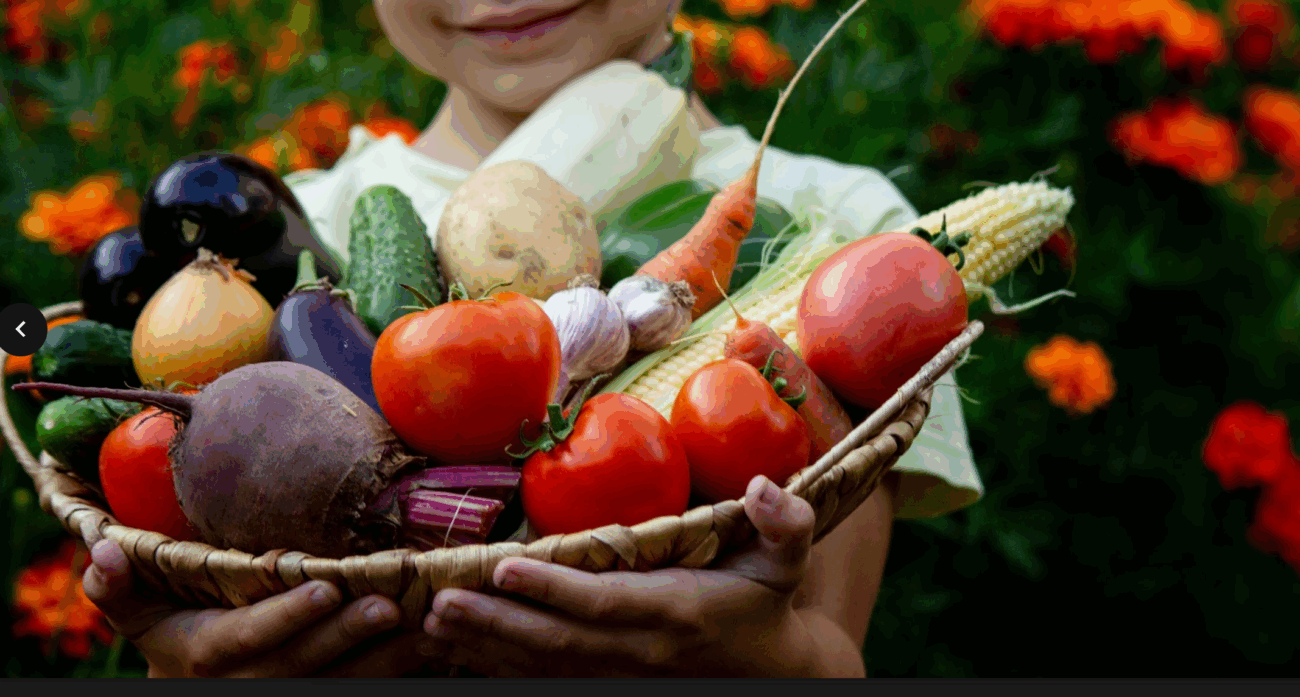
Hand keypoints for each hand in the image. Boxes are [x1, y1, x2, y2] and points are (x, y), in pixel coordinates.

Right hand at [82, 539, 439, 676]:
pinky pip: (361, 691)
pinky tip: (435, 648)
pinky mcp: (322, 696)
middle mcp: (251, 685)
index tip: (326, 587)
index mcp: (206, 656)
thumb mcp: (140, 616)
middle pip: (303, 666)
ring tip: (427, 627)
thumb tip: (103, 548)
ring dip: (387, 660)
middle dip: (347, 637)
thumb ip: (120, 586)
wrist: (197, 689)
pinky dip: (398, 674)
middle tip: (391, 605)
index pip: (248, 639)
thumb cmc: (174, 634)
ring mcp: (290, 696)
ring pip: (342, 685)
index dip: (286, 616)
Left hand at [421, 475, 826, 676]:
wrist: (773, 673)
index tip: (504, 565)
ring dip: (486, 645)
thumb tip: (765, 484)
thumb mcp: (786, 561)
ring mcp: (621, 675)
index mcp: (675, 612)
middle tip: (442, 601)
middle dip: (497, 622)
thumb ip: (786, 524)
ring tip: (436, 621)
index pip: (604, 602)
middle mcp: (641, 650)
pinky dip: (502, 666)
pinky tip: (461, 647)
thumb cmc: (768, 604)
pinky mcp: (608, 683)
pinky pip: (548, 678)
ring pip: (544, 665)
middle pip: (558, 641)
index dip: (553, 587)